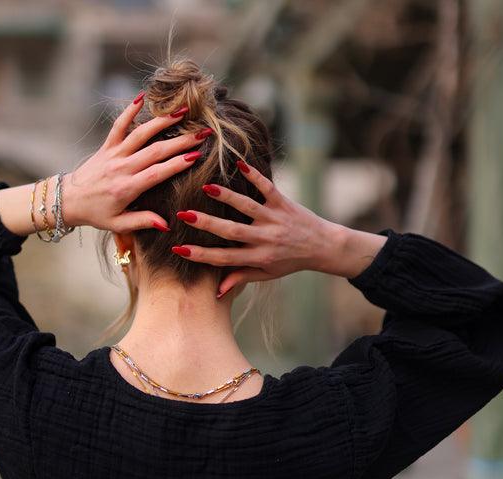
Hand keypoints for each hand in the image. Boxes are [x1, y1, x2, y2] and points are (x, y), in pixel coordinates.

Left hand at [62, 95, 211, 232]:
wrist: (68, 200)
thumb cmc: (95, 214)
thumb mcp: (118, 224)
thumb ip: (143, 222)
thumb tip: (167, 224)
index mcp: (126, 188)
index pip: (156, 173)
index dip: (177, 164)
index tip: (196, 156)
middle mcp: (121, 168)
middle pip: (155, 151)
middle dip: (180, 141)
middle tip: (201, 134)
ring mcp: (114, 154)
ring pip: (140, 134)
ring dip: (162, 121)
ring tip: (182, 112)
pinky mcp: (106, 146)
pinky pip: (118, 125)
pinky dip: (129, 110)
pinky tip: (142, 97)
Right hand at [172, 160, 342, 296]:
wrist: (323, 246)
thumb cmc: (289, 262)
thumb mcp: (266, 274)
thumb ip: (241, 277)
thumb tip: (217, 292)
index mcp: (259, 258)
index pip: (225, 259)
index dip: (202, 255)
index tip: (179, 249)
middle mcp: (266, 239)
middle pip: (232, 231)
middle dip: (207, 224)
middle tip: (183, 216)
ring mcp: (275, 219)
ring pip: (248, 207)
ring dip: (227, 197)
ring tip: (206, 188)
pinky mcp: (284, 202)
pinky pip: (268, 188)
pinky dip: (255, 175)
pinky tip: (239, 164)